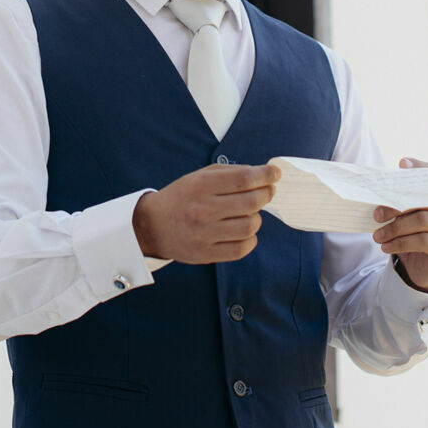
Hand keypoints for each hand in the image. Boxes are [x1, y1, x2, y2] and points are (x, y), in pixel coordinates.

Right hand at [133, 163, 279, 264]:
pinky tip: (244, 231)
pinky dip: (250, 239)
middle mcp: (203, 209)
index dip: (265, 175)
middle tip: (267, 191)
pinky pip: (242, 248)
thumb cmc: (182, 197)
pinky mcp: (206, 254)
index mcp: (201, 186)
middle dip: (266, 194)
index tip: (275, 173)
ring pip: (250, 226)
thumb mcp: (199, 176)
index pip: (243, 179)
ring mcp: (204, 234)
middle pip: (251, 202)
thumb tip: (263, 173)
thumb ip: (230, 173)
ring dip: (257, 218)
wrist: (152, 226)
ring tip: (250, 213)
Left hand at [373, 156, 427, 293]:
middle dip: (396, 206)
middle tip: (376, 215)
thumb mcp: (404, 215)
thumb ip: (398, 200)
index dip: (418, 167)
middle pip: (423, 199)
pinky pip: (423, 241)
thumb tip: (377, 190)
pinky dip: (400, 244)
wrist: (423, 266)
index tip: (401, 164)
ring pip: (421, 221)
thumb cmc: (411, 234)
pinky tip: (386, 247)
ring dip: (394, 229)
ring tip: (377, 236)